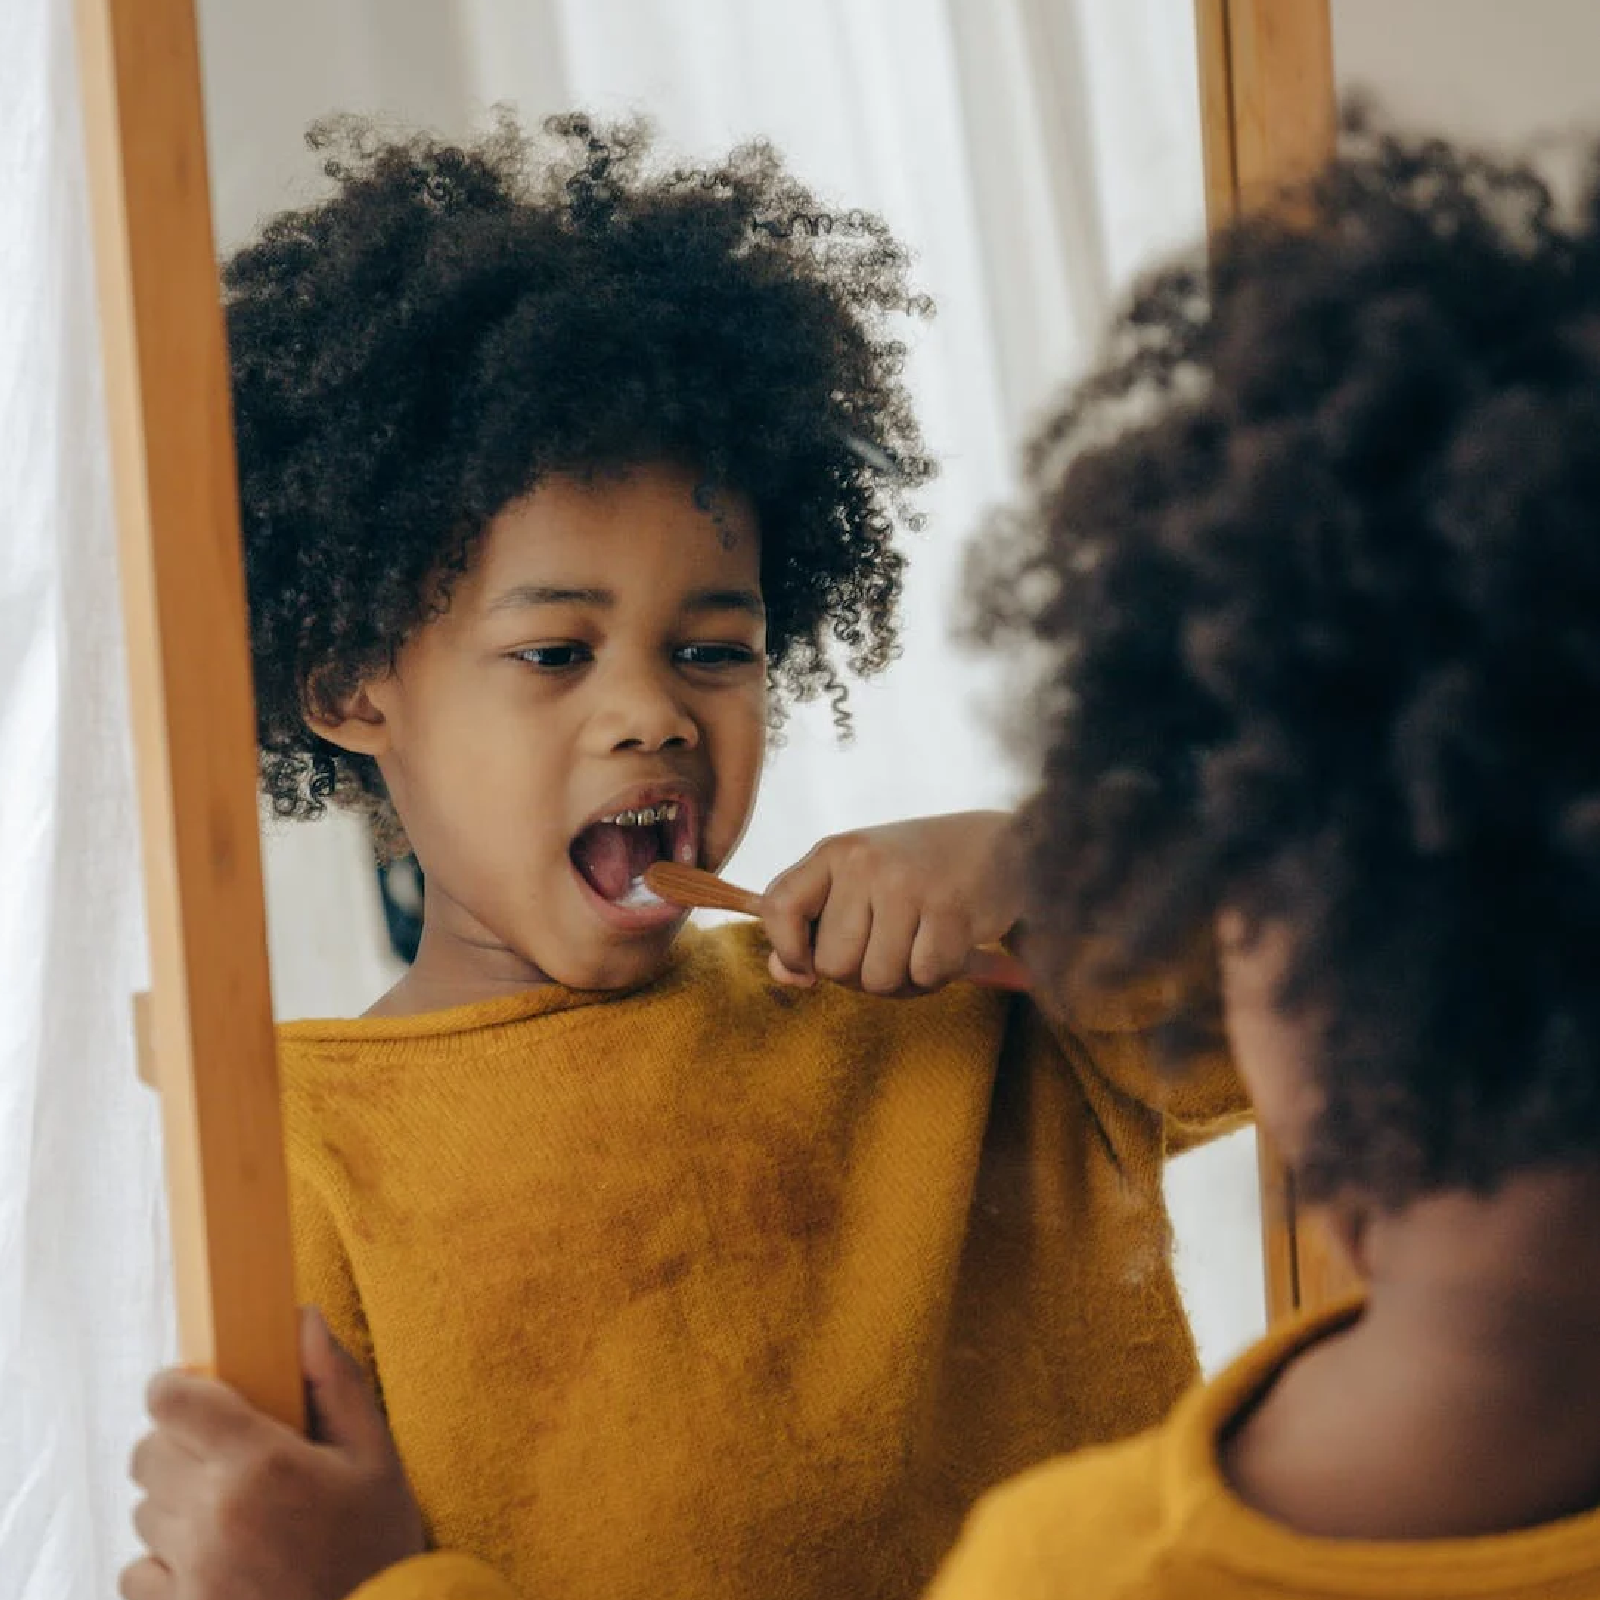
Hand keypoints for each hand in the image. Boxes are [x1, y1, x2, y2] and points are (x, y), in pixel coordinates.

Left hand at [121, 1309, 425, 1599]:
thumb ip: (336, 1381)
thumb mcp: (375, 1455)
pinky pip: (136, 1571)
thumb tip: (303, 1318)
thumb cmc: (376, 1544)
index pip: (172, 1402)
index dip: (175, 1387)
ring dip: (175, 1503)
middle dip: (178, 1444)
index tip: (194, 1389)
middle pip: (147, 1452)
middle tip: (224, 1454)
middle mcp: (213, 1516)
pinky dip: (164, 1562)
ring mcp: (190, 1573)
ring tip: (229, 1512)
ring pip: (143, 1510)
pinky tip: (213, 1560)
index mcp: (261, 1464)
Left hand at [761, 811, 1023, 994]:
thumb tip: (787, 974)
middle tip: (890, 948)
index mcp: (835, 852)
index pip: (778, 909)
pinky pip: (924, 977)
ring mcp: (907, 884)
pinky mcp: (950, 909)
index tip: (811, 964)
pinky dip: (938, 975)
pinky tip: (949, 946)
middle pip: (833, 965)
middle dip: (861, 974)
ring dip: (903, 980)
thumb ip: (809, 926)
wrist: (1002, 847)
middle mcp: (865, 862)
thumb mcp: (856, 884)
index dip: (788, 951)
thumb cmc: (916, 876)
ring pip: (878, 980)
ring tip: (920, 947)